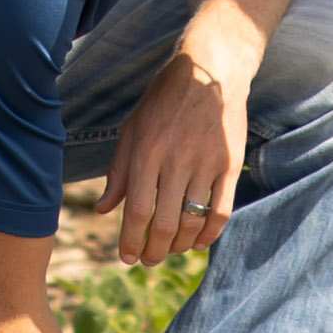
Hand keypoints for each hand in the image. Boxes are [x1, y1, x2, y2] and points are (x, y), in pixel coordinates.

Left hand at [108, 5, 259, 263]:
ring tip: (170, 251)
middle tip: (148, 260)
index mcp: (147, 152)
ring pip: (193, 222)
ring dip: (179, 246)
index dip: (130, 241)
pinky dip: (210, 234)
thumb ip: (118, 172)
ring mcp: (206, 164)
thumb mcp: (132, 129)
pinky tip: (199, 242)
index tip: (126, 257)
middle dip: (154, 251)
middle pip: (164, 223)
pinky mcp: (230, 165)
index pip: (137, 211)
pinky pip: (221, 210)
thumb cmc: (163, 102)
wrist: (210, 72)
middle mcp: (176, 161)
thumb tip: (103, 210)